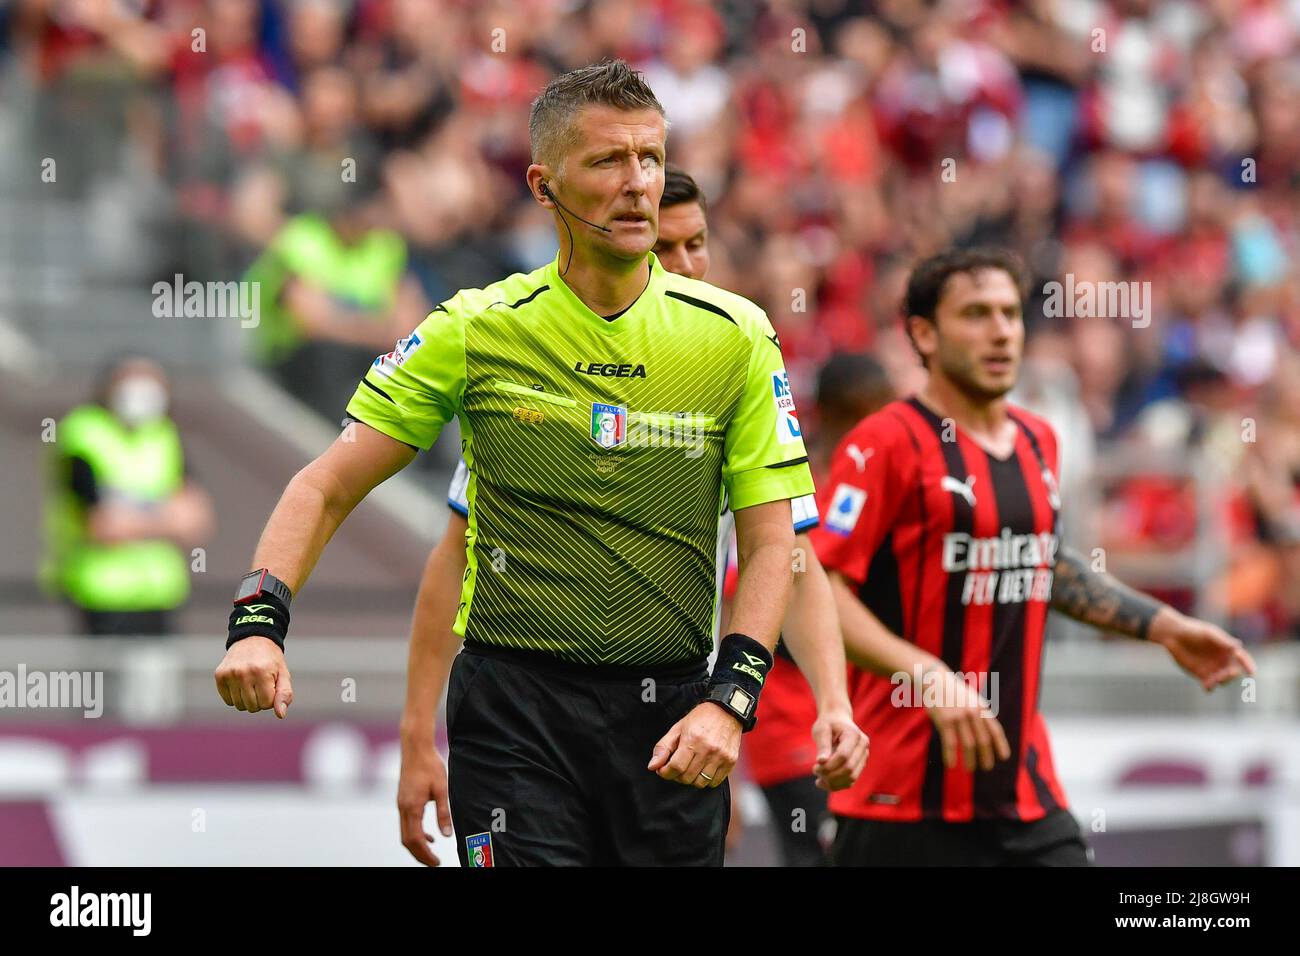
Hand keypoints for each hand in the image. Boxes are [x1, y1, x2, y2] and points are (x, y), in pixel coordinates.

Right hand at [214, 636, 292, 717]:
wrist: (252, 639)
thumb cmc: (271, 660)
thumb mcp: (283, 674)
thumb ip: (284, 694)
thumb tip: (281, 715)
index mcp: (262, 672)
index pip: (266, 704)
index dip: (271, 697)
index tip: (271, 685)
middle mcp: (243, 673)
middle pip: (252, 707)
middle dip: (259, 700)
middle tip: (261, 684)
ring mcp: (229, 674)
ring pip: (239, 705)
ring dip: (247, 699)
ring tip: (251, 683)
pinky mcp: (220, 675)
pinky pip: (228, 701)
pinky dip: (235, 697)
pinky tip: (241, 683)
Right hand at [397, 734, 451, 865]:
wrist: (415, 748)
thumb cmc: (430, 765)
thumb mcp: (442, 789)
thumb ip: (443, 813)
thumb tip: (446, 835)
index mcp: (412, 807)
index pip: (416, 839)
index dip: (425, 855)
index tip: (436, 863)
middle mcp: (403, 808)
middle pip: (407, 841)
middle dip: (419, 855)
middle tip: (434, 863)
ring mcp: (401, 804)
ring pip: (405, 833)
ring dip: (417, 846)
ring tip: (431, 854)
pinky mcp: (402, 800)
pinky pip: (406, 824)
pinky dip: (415, 834)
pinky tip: (429, 836)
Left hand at [648, 702, 740, 787]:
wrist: (728, 711)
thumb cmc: (701, 718)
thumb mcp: (678, 728)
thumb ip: (663, 747)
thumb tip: (653, 766)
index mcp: (692, 739)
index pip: (676, 767)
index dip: (665, 773)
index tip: (663, 770)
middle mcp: (708, 749)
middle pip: (687, 777)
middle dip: (677, 776)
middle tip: (676, 767)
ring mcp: (721, 757)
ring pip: (700, 783)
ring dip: (691, 779)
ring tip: (690, 768)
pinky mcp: (731, 762)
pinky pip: (715, 782)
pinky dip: (706, 780)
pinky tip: (703, 769)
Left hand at [810, 704, 868, 790]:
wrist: (837, 719)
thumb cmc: (827, 723)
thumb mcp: (821, 729)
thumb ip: (822, 745)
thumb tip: (821, 762)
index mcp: (854, 735)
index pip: (844, 756)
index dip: (829, 765)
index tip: (815, 767)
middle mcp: (863, 746)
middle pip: (849, 769)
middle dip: (830, 775)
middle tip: (815, 771)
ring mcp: (864, 756)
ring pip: (852, 778)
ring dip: (833, 783)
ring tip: (818, 779)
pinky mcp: (860, 764)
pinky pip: (851, 780)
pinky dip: (837, 785)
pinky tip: (823, 783)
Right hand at [923, 667, 1010, 770]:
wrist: (934, 678)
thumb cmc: (953, 691)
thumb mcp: (971, 698)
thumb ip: (979, 713)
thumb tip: (988, 733)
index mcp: (981, 708)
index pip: (995, 730)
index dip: (1001, 745)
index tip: (1004, 757)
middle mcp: (972, 713)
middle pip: (983, 740)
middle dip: (986, 756)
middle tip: (987, 767)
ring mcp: (959, 717)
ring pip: (968, 744)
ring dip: (970, 760)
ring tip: (971, 769)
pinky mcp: (945, 720)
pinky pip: (950, 743)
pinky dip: (951, 756)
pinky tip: (951, 765)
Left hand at [1149, 607, 1256, 691]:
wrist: (1174, 635)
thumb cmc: (1193, 630)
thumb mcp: (1208, 634)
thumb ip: (1223, 641)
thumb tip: (1238, 646)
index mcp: (1227, 649)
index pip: (1242, 658)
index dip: (1248, 665)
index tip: (1252, 673)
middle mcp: (1222, 660)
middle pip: (1233, 672)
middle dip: (1232, 674)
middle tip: (1229, 673)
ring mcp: (1213, 668)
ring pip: (1222, 680)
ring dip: (1222, 681)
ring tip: (1214, 680)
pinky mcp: (1201, 675)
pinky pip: (1209, 685)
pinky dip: (1210, 687)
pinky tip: (1207, 687)